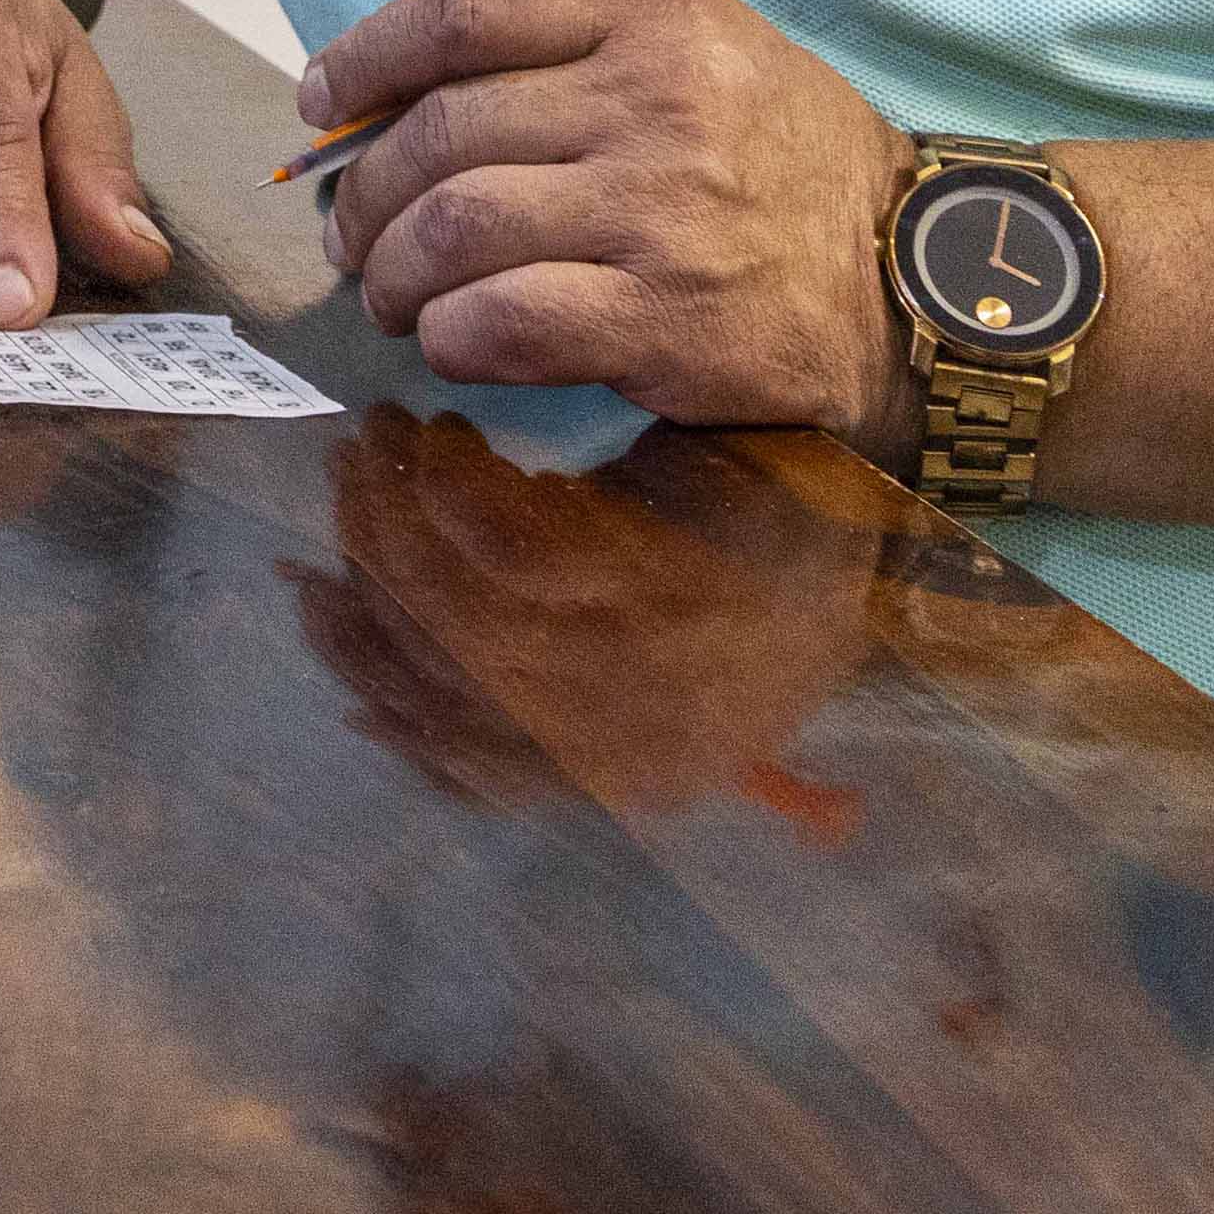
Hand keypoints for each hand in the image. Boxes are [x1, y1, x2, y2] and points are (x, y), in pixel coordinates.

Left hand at [297, 403, 884, 816]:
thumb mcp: (707, 449)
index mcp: (682, 602)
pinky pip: (478, 778)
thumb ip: (590, 460)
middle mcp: (649, 703)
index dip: (435, 487)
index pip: (510, 557)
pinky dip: (402, 729)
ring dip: (364, 638)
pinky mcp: (604, 792)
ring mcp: (622, 762)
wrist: (900, 608)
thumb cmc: (787, 497)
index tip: (409, 421)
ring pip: (452, 712)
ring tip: (312, 572)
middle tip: (350, 462)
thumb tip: (435, 450)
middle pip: (462, 632)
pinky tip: (353, 682)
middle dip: (383, 542)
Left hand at [303, 0, 906, 444]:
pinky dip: (451, 335)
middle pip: (442, 129)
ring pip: (455, 224)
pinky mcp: (669, 317)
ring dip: (393, 270)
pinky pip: (505, 319)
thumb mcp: (710, 62)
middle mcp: (655, 104)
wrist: (921, 286)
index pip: (471, 7)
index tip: (321, 101)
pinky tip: (450, 342)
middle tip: (349, 235)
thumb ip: (576, 60)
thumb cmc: (791, 172)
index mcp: (658, 21)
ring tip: (392, 295)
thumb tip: (401, 104)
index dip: (369, 52)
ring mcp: (661, 211)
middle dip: (364, 191)